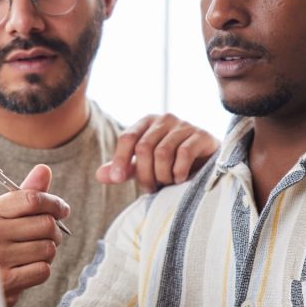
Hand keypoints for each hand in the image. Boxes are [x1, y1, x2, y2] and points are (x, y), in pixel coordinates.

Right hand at [0, 165, 69, 306]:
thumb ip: (23, 194)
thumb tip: (45, 170)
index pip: (32, 199)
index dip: (54, 203)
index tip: (62, 209)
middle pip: (46, 224)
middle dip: (54, 229)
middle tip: (50, 234)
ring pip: (48, 248)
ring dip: (47, 251)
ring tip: (34, 251)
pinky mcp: (5, 281)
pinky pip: (42, 270)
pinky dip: (40, 269)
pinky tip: (26, 267)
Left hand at [96, 113, 218, 191]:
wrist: (206, 165)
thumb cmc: (170, 164)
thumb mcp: (143, 167)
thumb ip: (123, 169)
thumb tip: (99, 175)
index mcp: (147, 123)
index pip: (127, 137)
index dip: (120, 159)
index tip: (118, 179)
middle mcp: (165, 119)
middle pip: (144, 148)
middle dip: (145, 173)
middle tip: (152, 188)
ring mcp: (185, 125)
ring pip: (163, 152)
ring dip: (162, 175)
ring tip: (167, 183)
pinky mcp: (202, 135)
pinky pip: (183, 153)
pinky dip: (178, 172)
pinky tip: (180, 179)